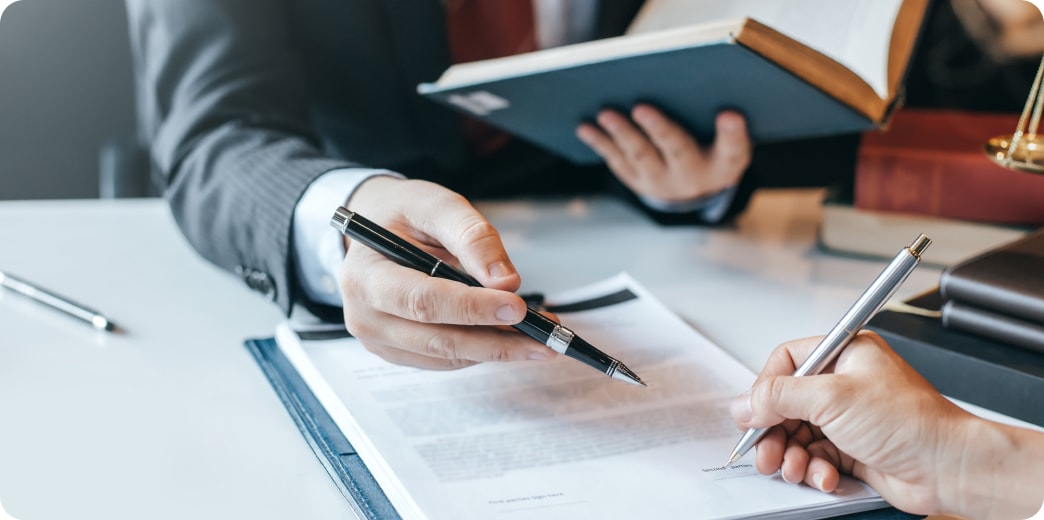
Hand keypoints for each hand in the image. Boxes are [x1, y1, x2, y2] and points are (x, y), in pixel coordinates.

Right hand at [338, 176, 557, 368]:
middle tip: (544, 339)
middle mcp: (365, 314)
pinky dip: (482, 350)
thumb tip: (505, 280)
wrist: (377, 229)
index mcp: (365, 274)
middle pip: (437, 339)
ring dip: (497, 349)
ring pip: (446, 356)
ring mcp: (379, 338)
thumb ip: (471, 236)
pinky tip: (512, 336)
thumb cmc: (404, 214)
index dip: (471, 309)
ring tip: (540, 337)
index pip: (421, 301)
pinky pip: (445, 360)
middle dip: (496, 341)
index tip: (516, 307)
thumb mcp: (436, 205)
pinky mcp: (397, 352)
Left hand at [576, 105, 750, 202]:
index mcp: (724, 164)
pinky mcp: (636, 181)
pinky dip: (600, 142)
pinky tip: (584, 126)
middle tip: (641, 107)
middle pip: (678, 150)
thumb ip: (721, 118)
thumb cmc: (713, 147)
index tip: (730, 114)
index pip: (734, 149)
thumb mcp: (727, 139)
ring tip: (606, 113)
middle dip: (659, 129)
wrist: (694, 189)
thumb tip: (697, 79)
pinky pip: (616, 160)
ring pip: (640, 156)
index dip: (732, 133)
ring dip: (621, 133)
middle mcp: (693, 177)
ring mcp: (661, 182)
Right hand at [731, 332, 984, 516]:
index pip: (787, 362)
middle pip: (786, 404)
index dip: (766, 389)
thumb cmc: (910, 422)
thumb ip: (780, 397)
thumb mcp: (832, 398)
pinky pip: (815, 457)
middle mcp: (844, 383)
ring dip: (790, 455)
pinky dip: (813, 469)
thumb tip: (745, 404)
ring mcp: (848, 418)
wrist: (948, 467)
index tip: (753, 413)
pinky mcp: (852, 449)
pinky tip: (823, 476)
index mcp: (844, 354)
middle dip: (773, 431)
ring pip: (797, 434)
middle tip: (764, 451)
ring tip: (793, 468)